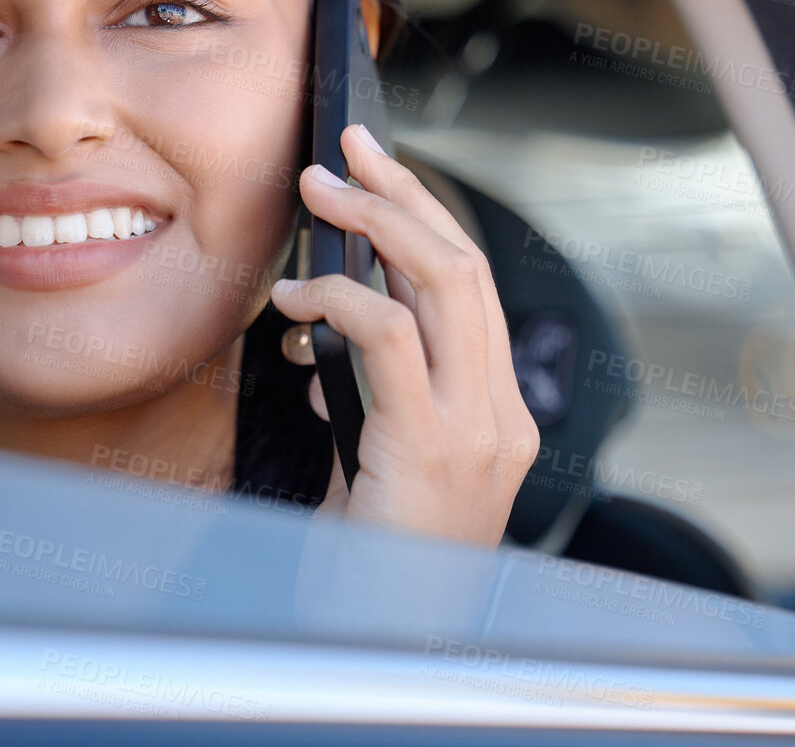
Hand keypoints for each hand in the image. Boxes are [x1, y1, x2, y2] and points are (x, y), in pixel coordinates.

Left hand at [270, 123, 537, 546]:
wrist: (388, 648)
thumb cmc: (371, 565)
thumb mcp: (375, 465)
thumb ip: (368, 396)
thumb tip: (318, 334)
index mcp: (495, 415)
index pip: (468, 290)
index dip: (423, 219)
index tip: (373, 174)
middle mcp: (502, 415)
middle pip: (465, 266)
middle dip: (405, 193)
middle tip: (346, 147)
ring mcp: (479, 432)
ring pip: (444, 283)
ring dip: (375, 222)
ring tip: (315, 189)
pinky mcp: (435, 448)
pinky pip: (386, 339)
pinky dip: (336, 301)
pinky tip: (292, 303)